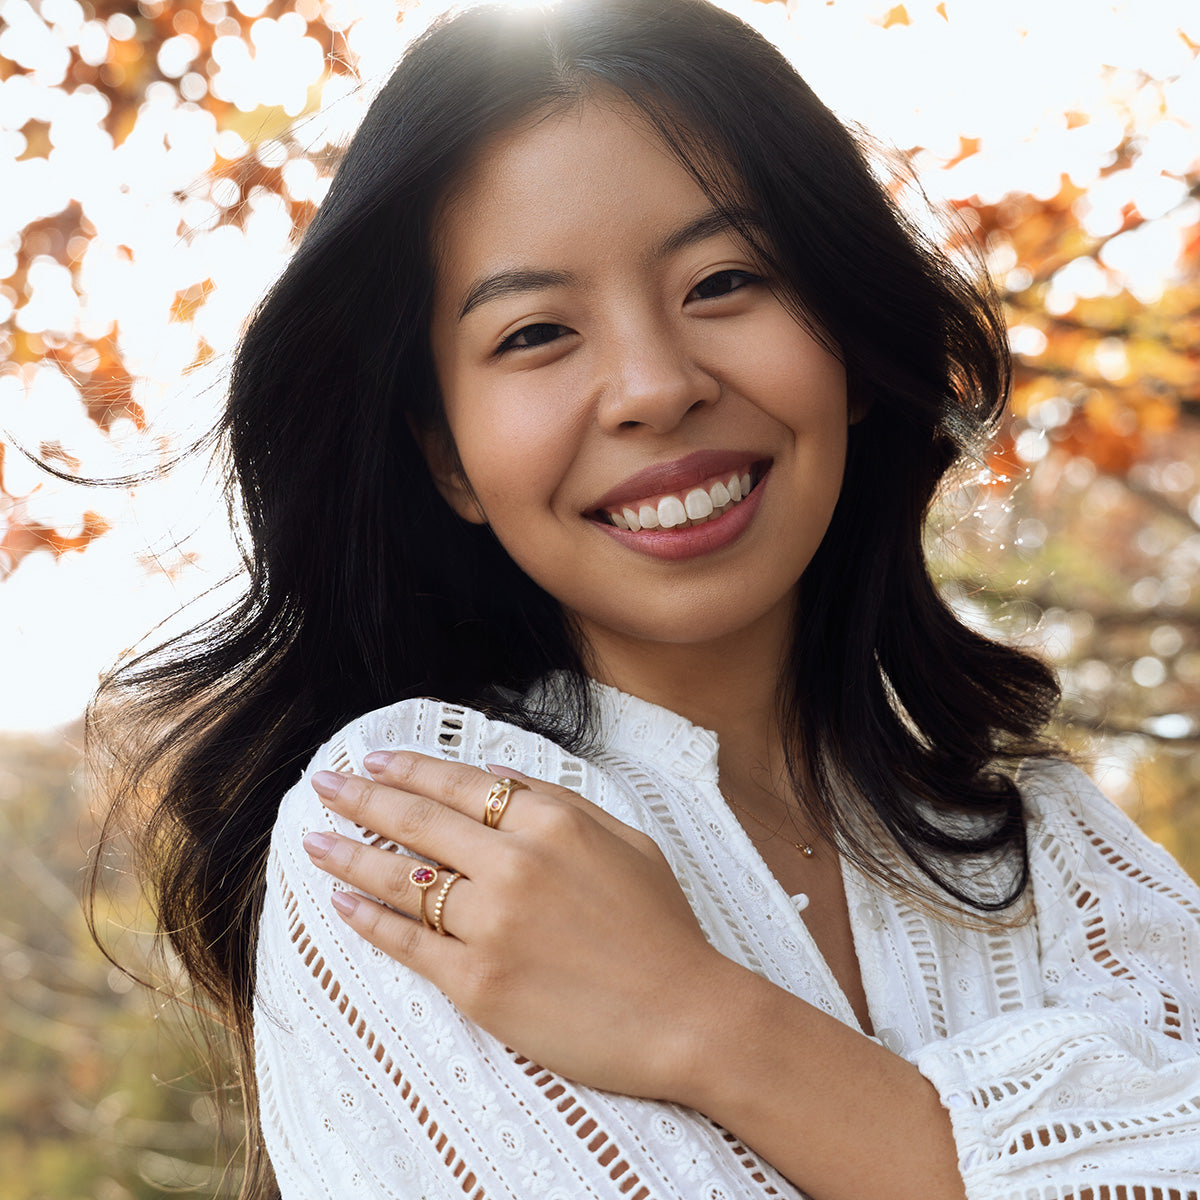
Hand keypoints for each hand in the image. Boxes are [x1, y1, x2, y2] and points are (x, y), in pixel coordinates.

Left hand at [303, 752, 726, 1098]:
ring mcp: (490, 923)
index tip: (370, 760)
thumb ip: (557, 799)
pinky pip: (407, 943)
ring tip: (313, 840)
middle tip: (322, 783)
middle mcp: (513, 863)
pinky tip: (341, 903)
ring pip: (401, 879)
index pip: (457, 785)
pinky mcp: (476, 981)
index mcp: (551, 822)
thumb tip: (493, 772)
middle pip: (417, 822)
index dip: (407, 770)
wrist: (685, 1015)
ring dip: (349, 855)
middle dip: (362, 798)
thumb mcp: (625, 840)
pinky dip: (368, 920)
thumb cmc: (662, 927)